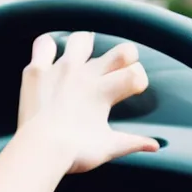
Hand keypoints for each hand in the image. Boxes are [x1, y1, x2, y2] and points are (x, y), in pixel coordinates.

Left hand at [17, 31, 158, 173]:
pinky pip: (44, 44)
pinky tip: (49, 55)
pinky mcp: (37, 71)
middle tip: (116, 70)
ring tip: (83, 57)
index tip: (134, 90)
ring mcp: (60, 69)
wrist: (40, 149)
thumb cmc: (74, 151)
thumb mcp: (108, 148)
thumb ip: (133, 142)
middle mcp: (85, 75)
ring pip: (81, 40)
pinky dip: (47, 47)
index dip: (139, 81)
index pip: (136, 74)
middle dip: (125, 57)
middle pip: (121, 51)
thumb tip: (153, 145)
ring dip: (85, 46)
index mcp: (105, 92)